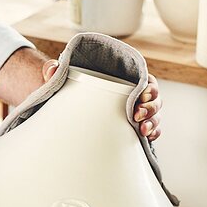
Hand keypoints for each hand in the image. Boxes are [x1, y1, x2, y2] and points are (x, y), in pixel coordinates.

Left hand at [42, 60, 161, 140]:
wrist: (62, 105)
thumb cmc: (65, 87)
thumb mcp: (58, 77)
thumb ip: (55, 70)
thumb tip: (52, 68)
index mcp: (122, 78)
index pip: (145, 79)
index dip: (149, 86)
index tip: (142, 94)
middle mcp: (131, 94)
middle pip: (153, 98)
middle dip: (151, 107)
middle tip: (137, 115)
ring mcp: (132, 111)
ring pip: (154, 115)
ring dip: (153, 122)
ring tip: (142, 130)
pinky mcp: (129, 127)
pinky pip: (148, 129)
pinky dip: (152, 133)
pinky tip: (147, 138)